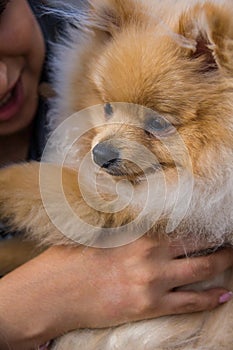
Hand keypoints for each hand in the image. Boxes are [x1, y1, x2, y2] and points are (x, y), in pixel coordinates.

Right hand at [0, 236, 231, 349]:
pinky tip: (224, 295)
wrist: (58, 291)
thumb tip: (143, 226)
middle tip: (231, 245)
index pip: (183, 229)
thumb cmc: (76, 259)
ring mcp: (153, 283)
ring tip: (232, 263)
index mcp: (140, 235)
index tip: (216, 227)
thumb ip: (127, 231)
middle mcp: (152, 256)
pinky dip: (209, 299)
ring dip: (221, 268)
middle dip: (220, 247)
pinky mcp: (148, 306)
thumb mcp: (102, 236)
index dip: (204, 229)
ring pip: (200, 273)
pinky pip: (188, 303)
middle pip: (199, 249)